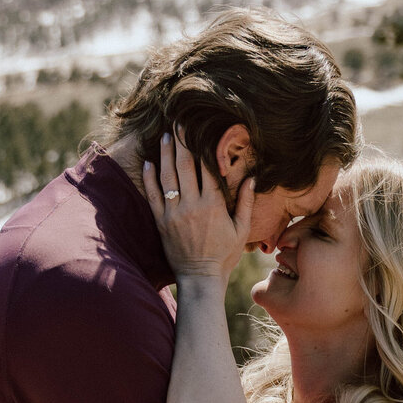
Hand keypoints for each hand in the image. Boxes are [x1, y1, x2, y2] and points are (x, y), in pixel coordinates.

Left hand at [142, 130, 254, 281]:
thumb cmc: (224, 255)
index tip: (199, 130)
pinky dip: (149, 178)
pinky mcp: (161, 222)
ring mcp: (174, 213)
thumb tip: (253, 178)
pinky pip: (152, 195)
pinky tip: (148, 162)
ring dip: (165, 154)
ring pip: (167, 177)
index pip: (207, 168)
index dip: (202, 146)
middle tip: (178, 123)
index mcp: (213, 204)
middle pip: (185, 166)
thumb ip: (246, 203)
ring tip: (164, 136)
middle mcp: (192, 205)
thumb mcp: (242, 230)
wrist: (200, 278)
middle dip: (181, 142)